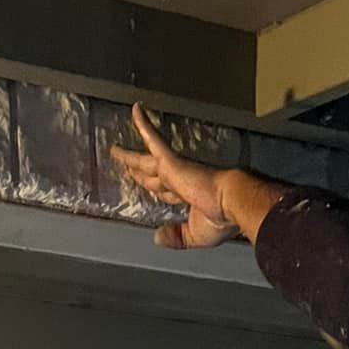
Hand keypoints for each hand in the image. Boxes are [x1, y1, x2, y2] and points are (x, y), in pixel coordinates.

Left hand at [108, 102, 235, 250]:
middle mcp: (180, 181)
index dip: (155, 189)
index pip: (166, 191)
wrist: (233, 202)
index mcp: (188, 197)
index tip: (147, 186)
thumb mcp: (195, 236)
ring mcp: (174, 170)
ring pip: (145, 160)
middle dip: (138, 171)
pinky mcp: (171, 161)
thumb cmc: (222, 219)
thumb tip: (157, 237)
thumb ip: (175, 237)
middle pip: (152, 175)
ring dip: (129, 155)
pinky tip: (135, 111)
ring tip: (116, 149)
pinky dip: (143, 125)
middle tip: (125, 164)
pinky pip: (152, 139)